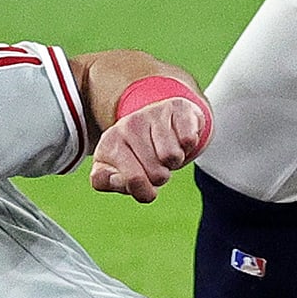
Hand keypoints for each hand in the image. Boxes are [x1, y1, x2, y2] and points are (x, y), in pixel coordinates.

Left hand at [89, 97, 208, 203]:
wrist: (162, 122)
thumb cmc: (137, 155)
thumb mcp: (117, 172)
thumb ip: (108, 181)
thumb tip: (117, 179)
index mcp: (109, 144)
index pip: (133, 180)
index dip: (146, 191)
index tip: (142, 182)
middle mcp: (127, 125)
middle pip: (157, 173)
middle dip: (161, 176)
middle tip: (156, 163)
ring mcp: (151, 113)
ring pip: (173, 157)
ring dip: (176, 161)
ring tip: (166, 151)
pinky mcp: (176, 106)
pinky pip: (188, 140)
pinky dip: (188, 146)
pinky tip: (178, 138)